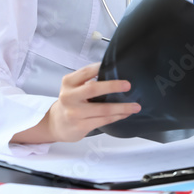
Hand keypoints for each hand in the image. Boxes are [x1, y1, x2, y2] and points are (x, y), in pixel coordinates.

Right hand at [13, 63, 139, 143]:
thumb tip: (114, 72)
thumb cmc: (72, 101)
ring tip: (136, 106)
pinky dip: (117, 116)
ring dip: (122, 107)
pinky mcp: (81, 126)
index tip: (117, 66)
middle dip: (113, 86)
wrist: (57, 124)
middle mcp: (69, 97)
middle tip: (128, 85)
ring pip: (103, 109)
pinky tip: (126, 114)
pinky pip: (104, 120)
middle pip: (93, 89)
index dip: (101, 68)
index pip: (86, 71)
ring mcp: (74, 113)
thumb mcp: (73, 87)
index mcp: (68, 82)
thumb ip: (87, 80)